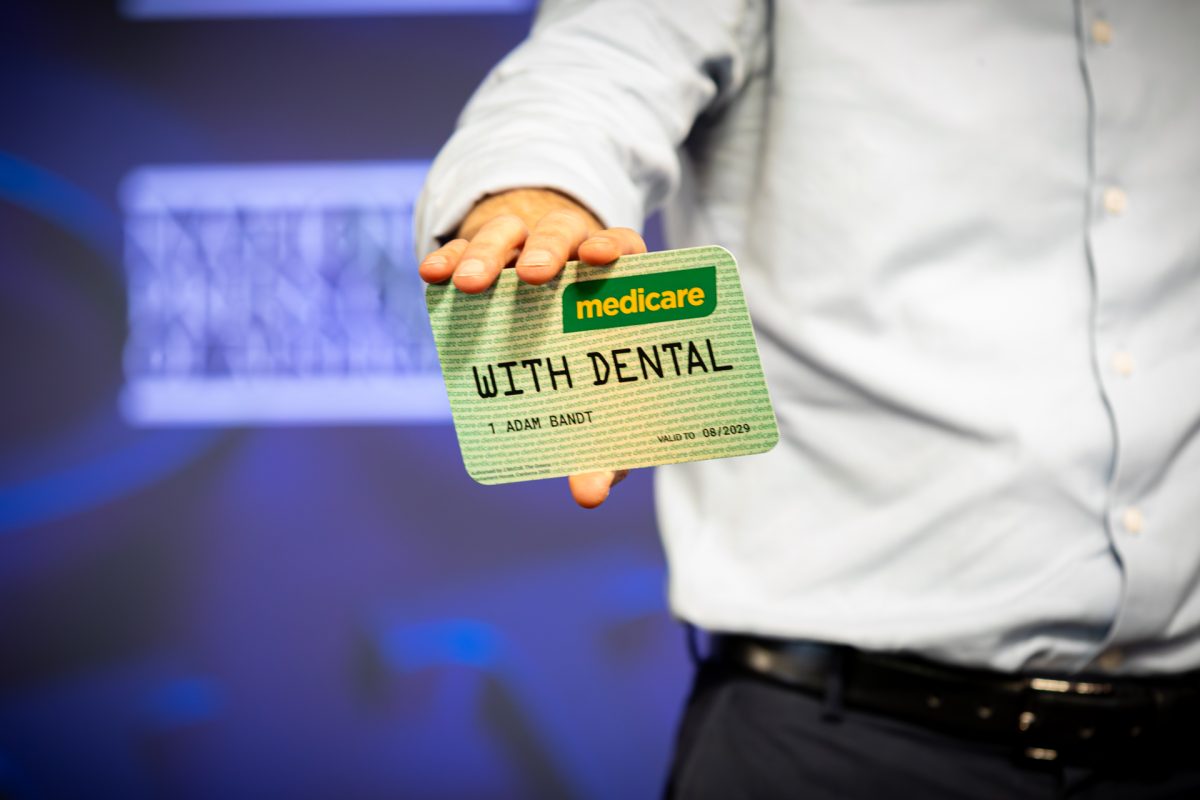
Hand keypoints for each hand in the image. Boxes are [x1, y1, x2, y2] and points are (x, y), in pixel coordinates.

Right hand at [419, 188, 644, 507]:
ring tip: (469, 286)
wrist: (544, 330)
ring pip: (509, 233)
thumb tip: (587, 495)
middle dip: (547, 250)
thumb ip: (603, 448)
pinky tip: (431, 275)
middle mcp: (570, 252)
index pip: (622, 245)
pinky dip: (449, 256)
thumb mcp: (599, 411)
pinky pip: (463, 248)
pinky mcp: (482, 254)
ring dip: (489, 252)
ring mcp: (524, 247)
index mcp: (613, 278)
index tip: (602, 259)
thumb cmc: (586, 373)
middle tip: (534, 276)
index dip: (614, 245)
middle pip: (562, 233)